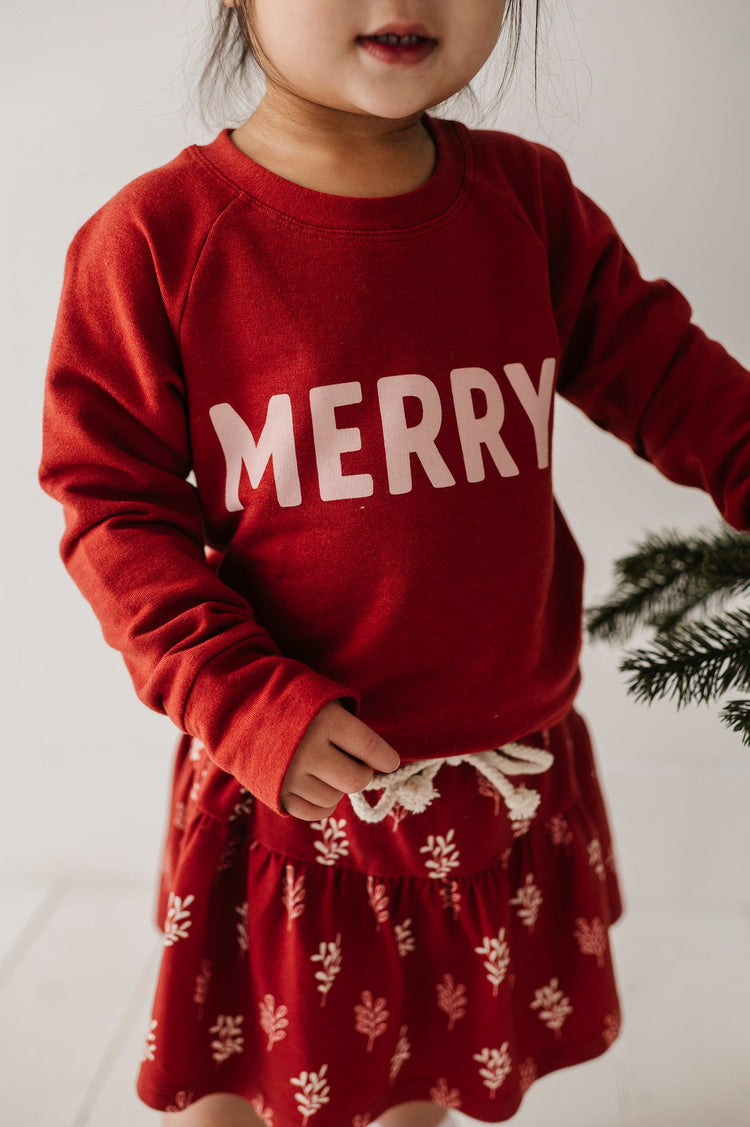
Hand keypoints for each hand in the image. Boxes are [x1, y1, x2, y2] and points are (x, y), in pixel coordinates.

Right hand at [280, 701, 399, 820]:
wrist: (235, 706)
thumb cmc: (287, 698)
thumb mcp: (319, 694)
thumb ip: (346, 722)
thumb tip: (375, 755)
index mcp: (324, 720)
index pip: (369, 747)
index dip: (385, 757)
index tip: (390, 761)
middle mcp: (308, 750)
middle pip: (355, 779)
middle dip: (363, 773)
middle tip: (358, 763)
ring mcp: (290, 775)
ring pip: (335, 798)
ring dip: (339, 787)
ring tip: (329, 769)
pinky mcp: (276, 793)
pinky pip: (314, 812)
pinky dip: (323, 803)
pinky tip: (319, 785)